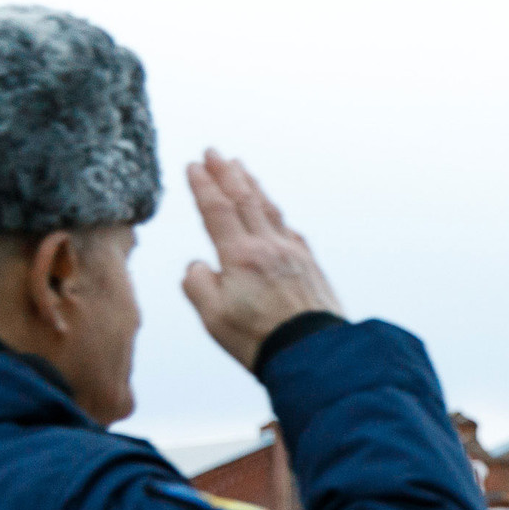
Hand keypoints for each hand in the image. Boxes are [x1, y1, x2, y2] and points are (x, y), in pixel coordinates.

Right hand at [181, 151, 345, 369]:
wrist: (315, 356)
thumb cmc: (260, 340)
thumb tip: (199, 264)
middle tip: (214, 152)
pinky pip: (292, 231)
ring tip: (242, 168)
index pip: (217, 210)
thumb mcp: (212, 316)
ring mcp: (295, 256)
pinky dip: (278, 215)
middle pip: (245, 201)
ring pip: (270, 211)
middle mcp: (270, 248)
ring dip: (253, 186)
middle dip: (227, 174)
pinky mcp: (313, 269)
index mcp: (240, 256)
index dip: (203, 186)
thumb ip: (197, 283)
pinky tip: (276, 214)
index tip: (193, 165)